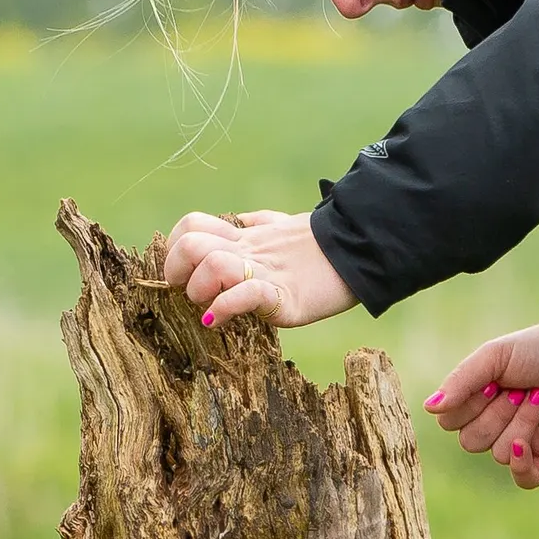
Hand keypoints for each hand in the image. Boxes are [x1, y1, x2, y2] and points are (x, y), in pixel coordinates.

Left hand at [161, 210, 352, 331]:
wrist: (363, 252)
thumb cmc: (323, 248)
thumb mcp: (284, 230)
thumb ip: (258, 224)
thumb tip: (240, 219)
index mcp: (244, 238)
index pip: (190, 226)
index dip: (175, 248)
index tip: (184, 273)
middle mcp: (247, 251)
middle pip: (189, 244)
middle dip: (176, 271)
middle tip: (189, 291)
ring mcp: (264, 273)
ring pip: (212, 265)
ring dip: (201, 290)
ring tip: (210, 306)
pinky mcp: (283, 297)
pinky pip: (243, 295)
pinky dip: (223, 308)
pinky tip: (218, 320)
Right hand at [428, 323, 538, 490]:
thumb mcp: (495, 356)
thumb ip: (461, 380)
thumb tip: (428, 408)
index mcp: (477, 400)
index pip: (450, 421)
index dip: (468, 403)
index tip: (493, 381)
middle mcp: (495, 424)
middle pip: (470, 441)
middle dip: (496, 413)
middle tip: (520, 389)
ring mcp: (521, 444)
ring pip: (497, 454)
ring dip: (521, 422)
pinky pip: (523, 478)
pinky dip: (521, 463)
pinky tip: (526, 444)